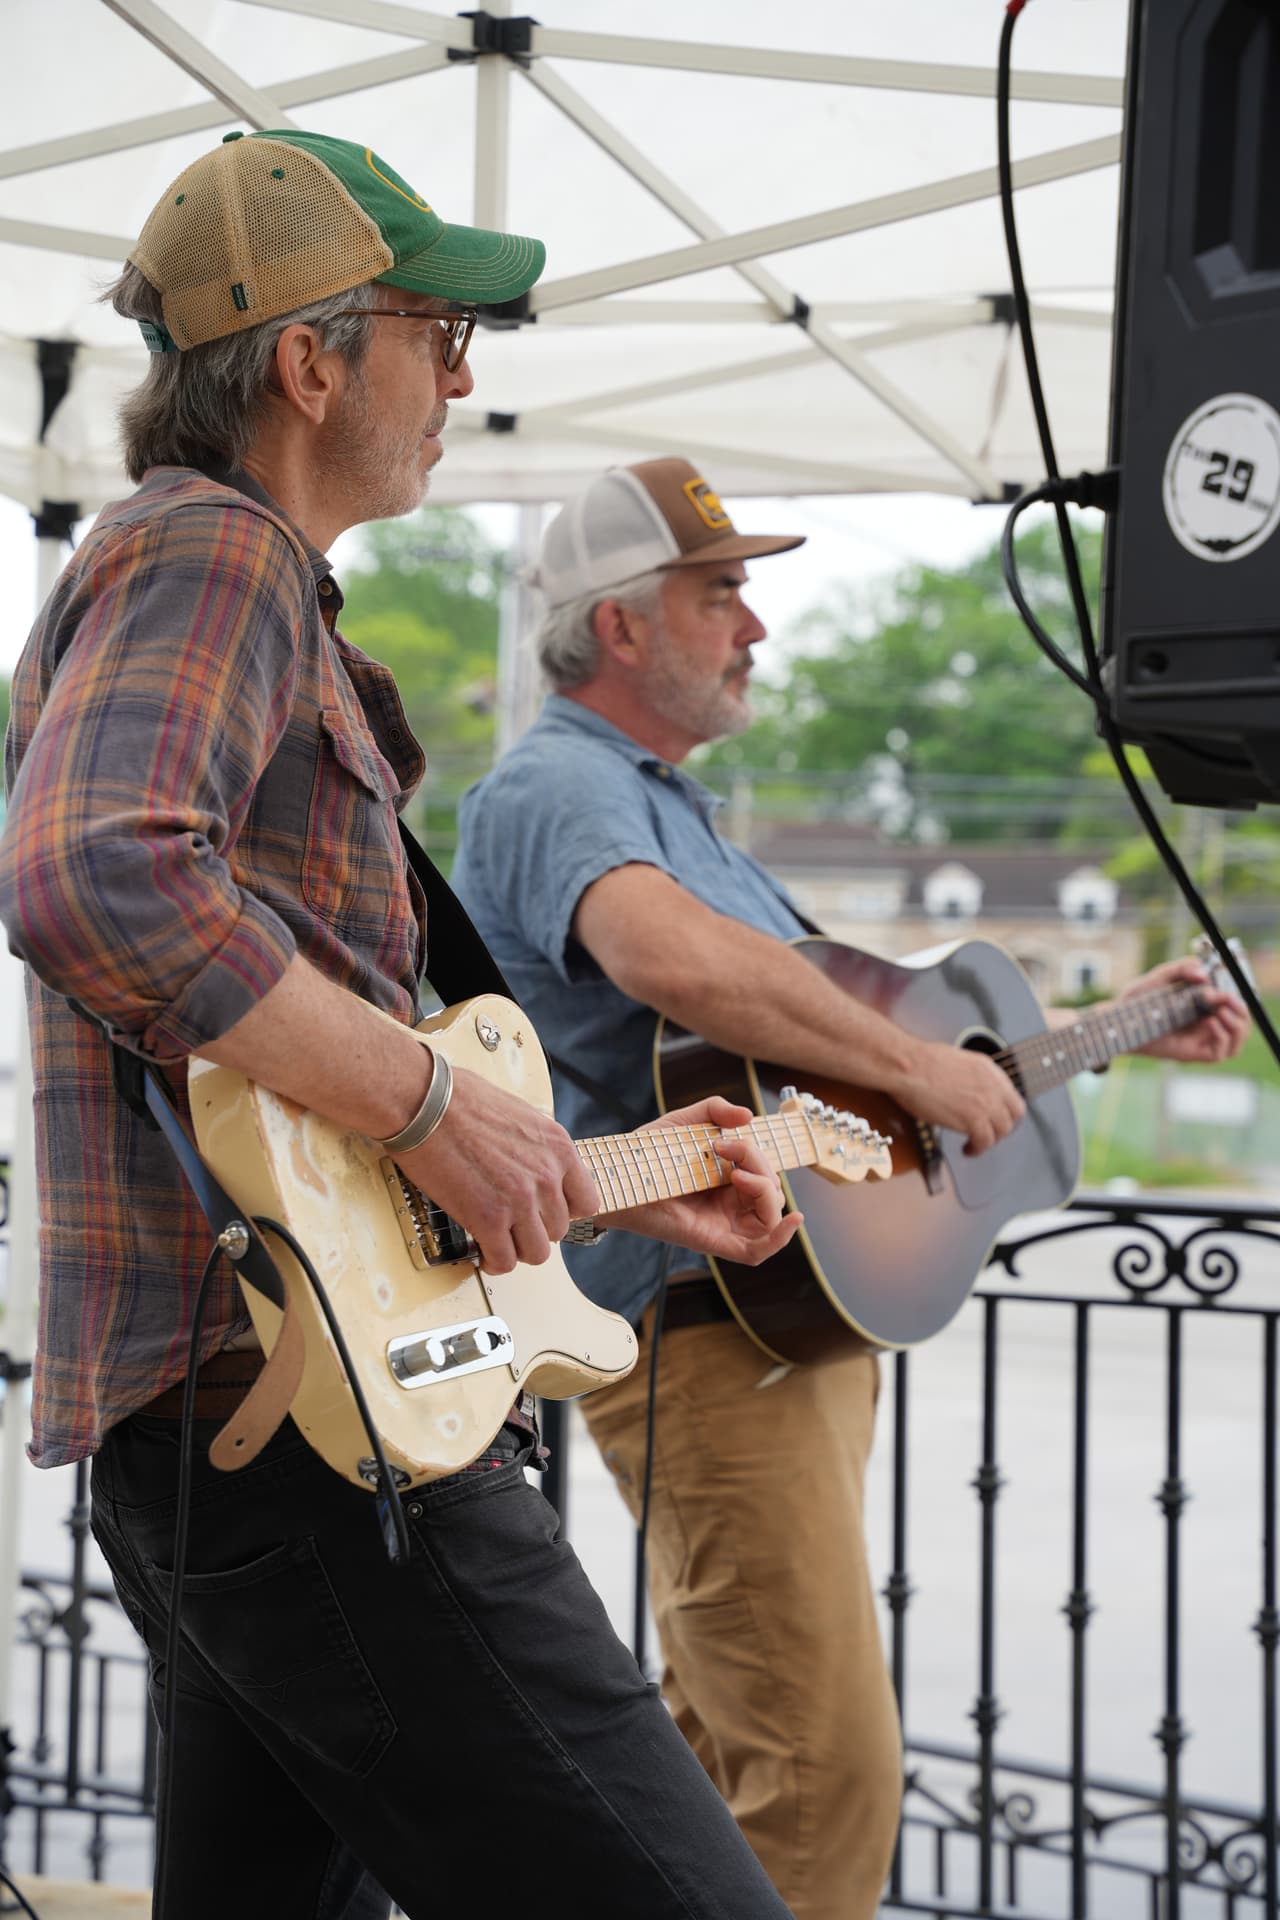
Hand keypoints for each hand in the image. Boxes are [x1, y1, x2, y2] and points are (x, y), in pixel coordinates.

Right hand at [399, 1064, 599, 1273]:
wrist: (425, 1102)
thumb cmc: (461, 1100)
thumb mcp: (521, 1115)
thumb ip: (537, 1148)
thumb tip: (533, 1168)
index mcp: (558, 1148)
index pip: (586, 1203)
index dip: (562, 1212)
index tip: (544, 1212)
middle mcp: (546, 1176)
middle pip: (557, 1230)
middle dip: (533, 1230)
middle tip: (511, 1225)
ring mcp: (520, 1200)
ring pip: (536, 1252)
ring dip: (516, 1249)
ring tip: (497, 1240)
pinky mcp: (488, 1219)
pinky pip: (504, 1260)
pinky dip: (492, 1261)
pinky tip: (482, 1252)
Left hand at [611, 1096, 801, 1266]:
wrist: (617, 1176)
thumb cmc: (646, 1153)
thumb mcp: (684, 1122)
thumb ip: (716, 1110)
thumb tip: (749, 1116)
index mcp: (727, 1179)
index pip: (765, 1172)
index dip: (759, 1154)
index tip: (727, 1138)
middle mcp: (730, 1203)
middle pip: (772, 1190)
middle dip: (760, 1163)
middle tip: (725, 1149)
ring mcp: (724, 1223)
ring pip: (771, 1215)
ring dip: (767, 1190)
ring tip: (737, 1173)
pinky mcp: (714, 1241)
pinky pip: (757, 1251)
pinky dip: (780, 1238)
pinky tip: (793, 1220)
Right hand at [894, 1040, 1024, 1156]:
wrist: (911, 1067)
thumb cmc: (921, 1061)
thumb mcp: (956, 1061)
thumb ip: (968, 1077)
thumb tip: (964, 1088)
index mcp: (989, 1070)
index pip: (1012, 1096)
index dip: (1005, 1111)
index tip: (995, 1118)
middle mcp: (993, 1086)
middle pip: (1014, 1115)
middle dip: (1002, 1127)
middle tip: (989, 1133)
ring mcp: (986, 1103)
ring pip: (1002, 1131)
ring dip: (989, 1140)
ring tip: (975, 1144)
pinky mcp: (973, 1120)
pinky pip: (984, 1142)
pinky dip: (976, 1149)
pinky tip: (967, 1149)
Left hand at [1122, 958, 1249, 1063]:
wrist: (1119, 1019)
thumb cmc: (1138, 998)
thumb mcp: (1162, 977)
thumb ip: (1182, 968)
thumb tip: (1203, 975)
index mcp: (1203, 1005)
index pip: (1234, 1004)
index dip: (1236, 997)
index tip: (1224, 988)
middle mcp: (1206, 1022)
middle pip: (1241, 1023)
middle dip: (1241, 1010)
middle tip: (1227, 998)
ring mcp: (1201, 1039)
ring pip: (1237, 1040)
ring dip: (1238, 1025)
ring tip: (1221, 1011)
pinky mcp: (1194, 1053)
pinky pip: (1220, 1052)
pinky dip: (1222, 1037)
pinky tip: (1210, 1022)